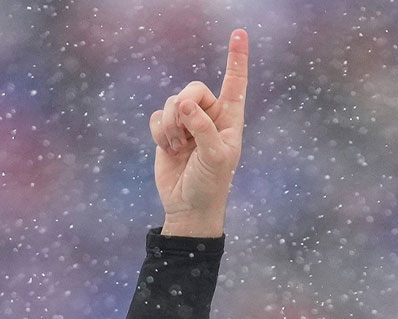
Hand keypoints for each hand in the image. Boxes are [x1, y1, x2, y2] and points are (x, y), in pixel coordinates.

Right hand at [152, 29, 248, 237]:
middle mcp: (210, 116)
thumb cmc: (210, 184)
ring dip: (172, 126)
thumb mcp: (216, 158)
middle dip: (185, 107)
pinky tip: (169, 149)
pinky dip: (160, 133)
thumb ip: (203, 129)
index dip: (237, 58)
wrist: (188, 206)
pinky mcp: (168, 131)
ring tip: (180, 148)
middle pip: (193, 88)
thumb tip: (184, 105)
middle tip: (186, 132)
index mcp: (230, 119)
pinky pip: (158, 116)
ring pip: (173, 102)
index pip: (235, 83)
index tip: (239, 33)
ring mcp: (188, 123)